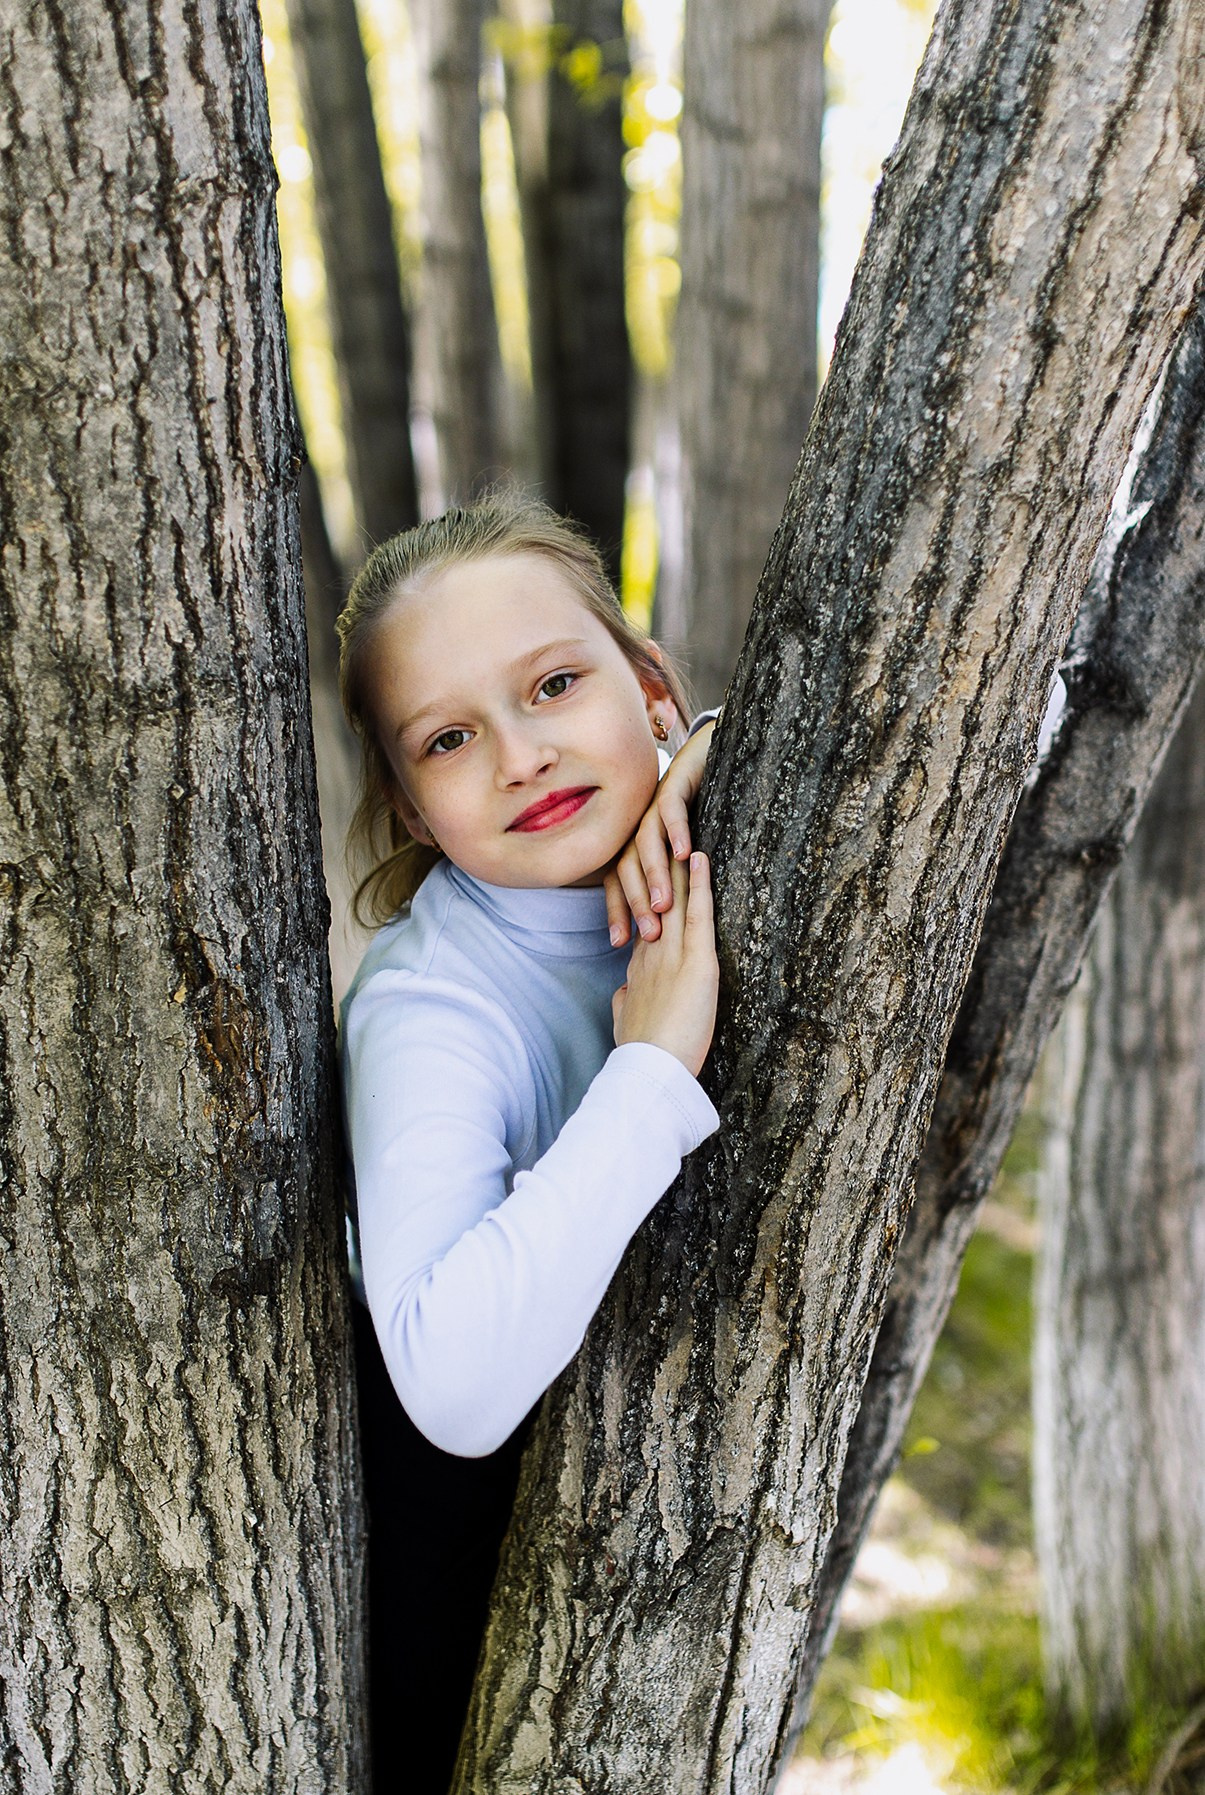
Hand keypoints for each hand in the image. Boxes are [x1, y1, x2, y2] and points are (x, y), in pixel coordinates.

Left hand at [604, 719, 715, 945]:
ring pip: (645, 844)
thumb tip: (672, 925)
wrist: (708, 754)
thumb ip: (675, 881)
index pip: (619, 883)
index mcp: (636, 844)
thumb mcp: (683, 851)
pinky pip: (670, 810)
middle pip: (628, 868)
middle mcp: (638, 827)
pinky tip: (686, 855)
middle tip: (649, 935)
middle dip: (636, 903)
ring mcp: (652, 805)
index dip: (617, 912)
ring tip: (664, 903)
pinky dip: (676, 832)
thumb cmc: (700, 809)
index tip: (619, 944)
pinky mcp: (672, 784)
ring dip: (654, 875)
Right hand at [611, 852, 717, 1077]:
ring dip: (678, 863)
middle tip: (661, 832)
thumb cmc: (639, 1054)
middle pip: (656, 900)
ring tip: (681, 829)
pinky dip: (701, 884)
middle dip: (660, 866)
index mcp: (639, 968)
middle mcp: (652, 953)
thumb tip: (624, 993)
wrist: (648, 1071)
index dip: (648, 894)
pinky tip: (702, 857)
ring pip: (674, 898)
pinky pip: (698, 914)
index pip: (646, 921)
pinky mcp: (697, 963)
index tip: (649, 871)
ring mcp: (672, 954)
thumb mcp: (625, 1021)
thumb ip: (625, 1001)